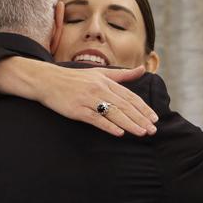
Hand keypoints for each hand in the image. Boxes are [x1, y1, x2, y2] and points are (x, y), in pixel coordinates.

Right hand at [0, 57, 157, 136]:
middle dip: (140, 118)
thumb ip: (122, 75)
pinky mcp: (78, 110)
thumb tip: (142, 70)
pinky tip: (119, 133)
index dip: (143, 108)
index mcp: (106, 81)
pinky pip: (96, 119)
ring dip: (129, 124)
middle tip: (153, 130)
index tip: (154, 118)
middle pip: (124, 106)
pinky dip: (108, 126)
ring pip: (113, 113)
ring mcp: (88, 100)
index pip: (129, 96)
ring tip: (142, 133)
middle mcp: (99, 89)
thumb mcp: (99, 73)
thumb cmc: (73, 78)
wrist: (48, 81)